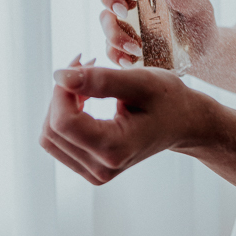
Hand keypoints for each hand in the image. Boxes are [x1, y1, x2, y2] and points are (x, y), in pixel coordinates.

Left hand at [39, 60, 206, 184]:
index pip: (63, 122)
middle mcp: (102, 168)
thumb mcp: (140, 82)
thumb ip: (100, 80)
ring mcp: (95, 173)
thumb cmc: (168, 100)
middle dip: (61, 93)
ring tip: (86, 81)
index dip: (62, 89)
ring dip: (61, 104)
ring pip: (50, 137)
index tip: (81, 61)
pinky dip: (66, 116)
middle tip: (85, 65)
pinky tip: (86, 99)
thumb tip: (59, 76)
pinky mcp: (90, 169)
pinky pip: (59, 142)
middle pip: (52, 130)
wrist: (184, 123)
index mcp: (115, 149)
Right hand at [100, 0, 219, 69]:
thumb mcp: (201, 10)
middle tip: (121, 10)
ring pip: (105, 19)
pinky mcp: (125, 44)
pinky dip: (115, 54)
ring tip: (136, 47)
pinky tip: (130, 60)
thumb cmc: (201, 25)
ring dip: (114, 32)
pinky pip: (109, 48)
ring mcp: (128, 21)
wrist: (203, 55)